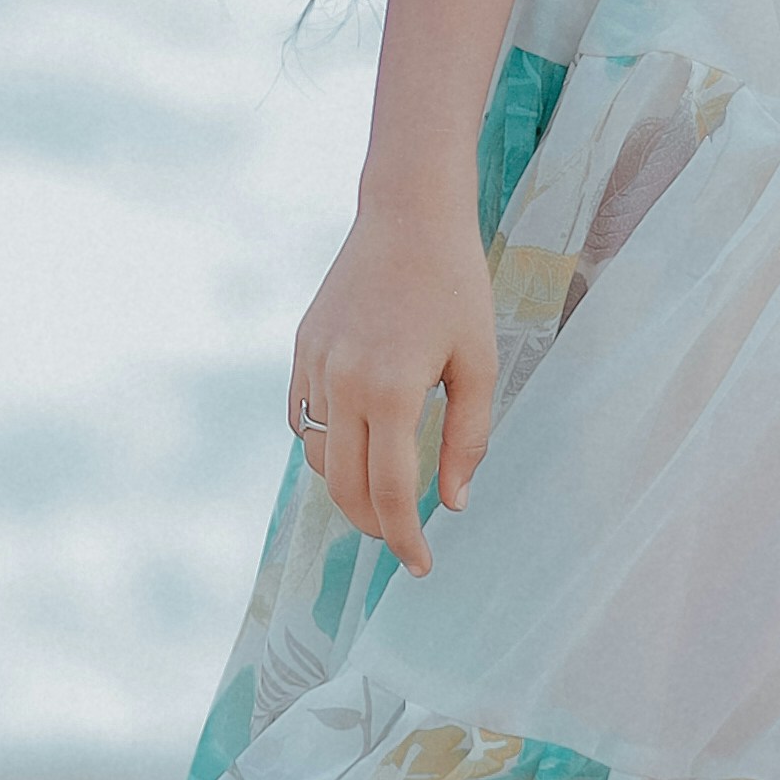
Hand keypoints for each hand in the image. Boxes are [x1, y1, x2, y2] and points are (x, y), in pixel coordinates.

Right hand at [283, 199, 498, 577]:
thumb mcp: (478, 363)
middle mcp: (342, 384)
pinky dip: (323, 445)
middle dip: (373, 524)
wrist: (407, 213)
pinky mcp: (301, 348)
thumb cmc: (455, 286)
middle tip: (404, 537)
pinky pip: (302, 419)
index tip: (422, 566)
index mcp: (391, 392)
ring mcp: (314, 365)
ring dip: (347, 484)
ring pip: (318, 456)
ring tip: (383, 489)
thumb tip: (454, 503)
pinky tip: (354, 445)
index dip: (404, 540)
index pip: (390, 493)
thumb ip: (467, 438)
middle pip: (344, 487)